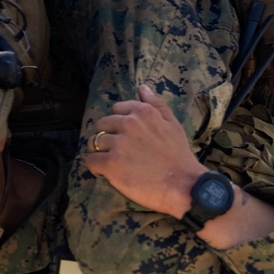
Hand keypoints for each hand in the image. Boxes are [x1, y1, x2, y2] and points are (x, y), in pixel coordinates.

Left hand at [86, 85, 204, 216]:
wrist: (182, 184)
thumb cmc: (179, 156)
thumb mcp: (172, 123)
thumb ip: (156, 104)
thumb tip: (142, 88)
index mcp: (143, 112)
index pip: (117, 110)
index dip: (118, 124)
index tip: (124, 136)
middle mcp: (128, 124)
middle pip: (102, 125)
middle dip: (107, 136)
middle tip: (117, 151)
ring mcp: (118, 144)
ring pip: (94, 142)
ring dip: (100, 151)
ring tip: (111, 162)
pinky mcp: (111, 164)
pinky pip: (91, 160)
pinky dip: (95, 167)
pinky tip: (105, 172)